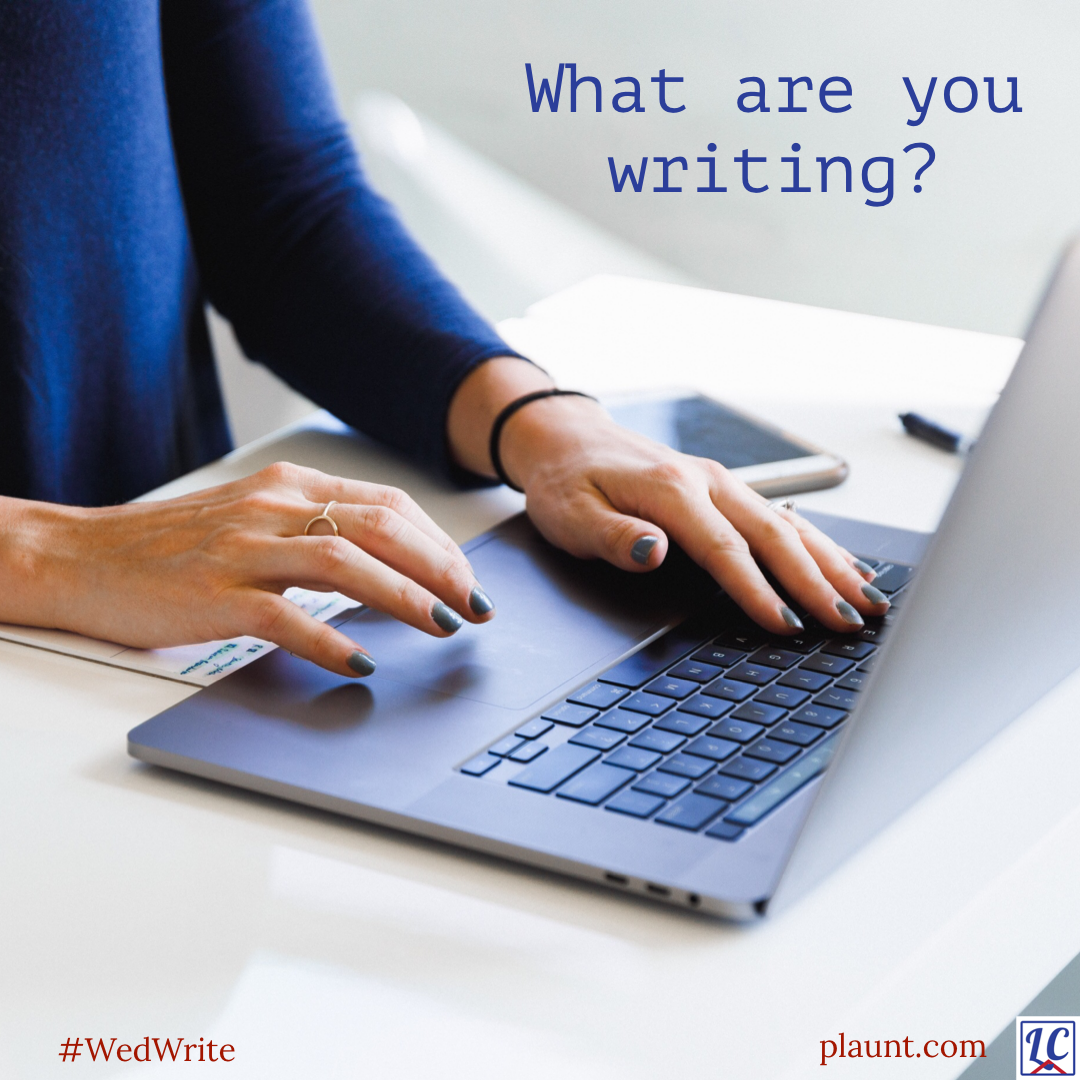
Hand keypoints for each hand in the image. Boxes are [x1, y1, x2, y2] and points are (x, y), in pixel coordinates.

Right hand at [0, 463, 494, 675]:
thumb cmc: (172, 546)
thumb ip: (315, 531)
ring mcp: (242, 549)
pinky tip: (362, 662)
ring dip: (406, 598)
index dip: (439, 543)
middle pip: (381, 528)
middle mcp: (272, 507)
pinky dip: (332, 640)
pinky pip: (286, 616)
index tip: (469, 579)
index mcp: (289, 485)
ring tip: (444, 627)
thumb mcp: (252, 518)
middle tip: (476, 607)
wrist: (79, 556)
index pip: (388, 503)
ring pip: (346, 562)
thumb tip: (391, 568)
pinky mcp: (213, 594)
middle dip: (442, 569)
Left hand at [448, 359, 887, 634]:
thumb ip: (615, 536)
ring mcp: (721, 483)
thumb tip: (655, 552)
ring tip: (868, 600)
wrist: (566, 438)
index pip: (725, 548)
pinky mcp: (725, 489)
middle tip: (850, 623)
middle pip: (774, 535)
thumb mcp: (571, 514)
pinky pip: (782, 517)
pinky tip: (843, 566)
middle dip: (817, 582)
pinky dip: (818, 544)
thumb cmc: (566, 481)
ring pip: (789, 524)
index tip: (786, 625)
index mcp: (671, 490)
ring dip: (831, 563)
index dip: (758, 590)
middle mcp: (707, 482)